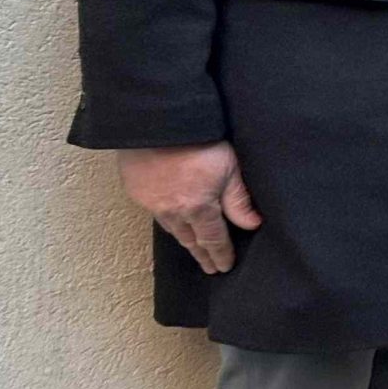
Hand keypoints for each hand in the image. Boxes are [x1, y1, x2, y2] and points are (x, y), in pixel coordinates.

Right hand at [118, 142, 259, 273]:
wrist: (156, 121)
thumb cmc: (199, 140)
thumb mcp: (230, 167)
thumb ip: (239, 199)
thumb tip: (252, 224)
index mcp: (198, 208)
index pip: (213, 240)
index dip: (221, 255)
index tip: (224, 267)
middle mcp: (173, 211)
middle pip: (190, 240)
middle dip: (202, 254)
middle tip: (209, 267)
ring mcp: (151, 202)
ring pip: (171, 228)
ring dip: (184, 239)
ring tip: (193, 248)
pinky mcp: (136, 191)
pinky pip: (155, 212)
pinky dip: (166, 220)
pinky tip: (171, 220)